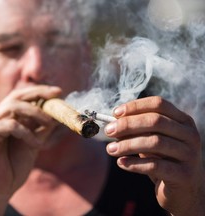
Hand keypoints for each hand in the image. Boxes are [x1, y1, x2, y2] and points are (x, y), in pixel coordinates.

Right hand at [0, 85, 60, 213]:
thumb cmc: (13, 168)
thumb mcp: (33, 144)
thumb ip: (40, 129)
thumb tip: (57, 115)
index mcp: (5, 119)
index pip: (21, 98)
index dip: (39, 92)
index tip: (58, 92)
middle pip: (16, 96)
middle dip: (38, 93)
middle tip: (56, 94)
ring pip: (13, 106)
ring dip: (35, 112)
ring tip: (50, 123)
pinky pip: (10, 125)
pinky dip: (27, 133)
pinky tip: (37, 145)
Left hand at [105, 96, 204, 215]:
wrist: (184, 191)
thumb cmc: (163, 160)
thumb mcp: (151, 141)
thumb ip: (137, 130)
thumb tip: (113, 124)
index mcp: (182, 121)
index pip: (158, 104)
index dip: (135, 106)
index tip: (115, 113)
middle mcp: (189, 134)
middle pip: (156, 121)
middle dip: (128, 125)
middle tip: (108, 131)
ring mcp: (190, 154)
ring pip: (155, 142)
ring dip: (127, 145)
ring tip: (110, 149)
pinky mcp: (184, 175)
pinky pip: (155, 166)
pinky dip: (134, 163)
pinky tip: (121, 163)